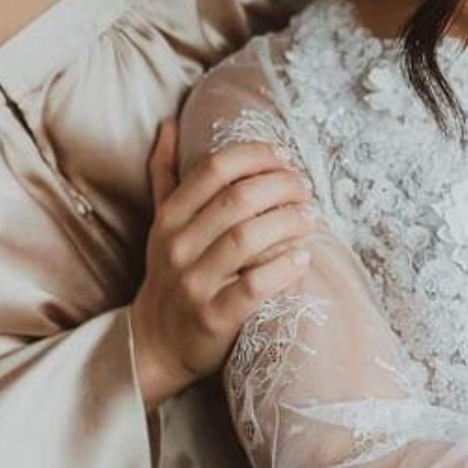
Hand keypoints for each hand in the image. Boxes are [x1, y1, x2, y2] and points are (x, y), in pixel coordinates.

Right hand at [130, 122, 314, 406]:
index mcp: (169, 218)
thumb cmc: (170, 275)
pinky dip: (284, 268)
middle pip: (238, 199)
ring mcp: (194, 284)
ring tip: (311, 217)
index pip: (215, 169)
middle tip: (305, 188)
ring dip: (288, 221)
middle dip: (281, 186)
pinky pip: (254, 287)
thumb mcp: (161, 224)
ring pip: (248, 239)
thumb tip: (168, 124)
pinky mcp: (213, 318)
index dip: (256, 156)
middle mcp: (177, 247)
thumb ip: (165, 174)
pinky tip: (304, 258)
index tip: (285, 157)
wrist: (156, 344)